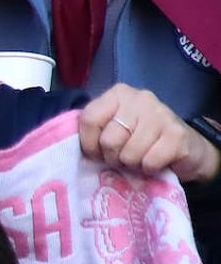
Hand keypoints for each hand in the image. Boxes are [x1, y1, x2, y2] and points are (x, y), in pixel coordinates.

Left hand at [78, 84, 220, 182]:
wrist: (185, 149)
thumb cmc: (140, 140)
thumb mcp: (113, 129)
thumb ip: (95, 131)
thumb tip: (76, 148)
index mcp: (118, 94)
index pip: (89, 119)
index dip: (89, 144)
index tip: (97, 153)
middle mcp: (140, 98)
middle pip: (109, 140)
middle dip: (112, 157)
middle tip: (122, 158)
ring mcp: (161, 114)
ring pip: (129, 153)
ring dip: (131, 164)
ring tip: (139, 159)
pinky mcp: (177, 135)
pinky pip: (149, 162)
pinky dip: (149, 169)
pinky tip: (154, 162)